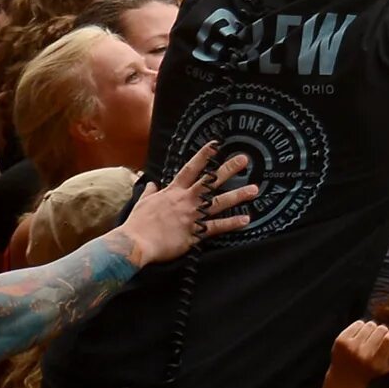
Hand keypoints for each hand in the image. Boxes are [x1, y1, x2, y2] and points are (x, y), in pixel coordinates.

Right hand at [119, 143, 257, 265]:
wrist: (134, 243)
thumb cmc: (136, 224)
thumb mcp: (142, 203)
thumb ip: (150, 192)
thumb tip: (151, 183)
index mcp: (173, 192)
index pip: (190, 169)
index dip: (203, 156)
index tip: (216, 144)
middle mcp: (186, 200)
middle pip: (210, 182)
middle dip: (228, 169)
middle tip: (244, 159)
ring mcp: (192, 215)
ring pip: (219, 202)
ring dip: (238, 196)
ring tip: (254, 189)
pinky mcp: (194, 232)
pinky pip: (216, 227)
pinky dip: (231, 223)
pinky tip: (246, 219)